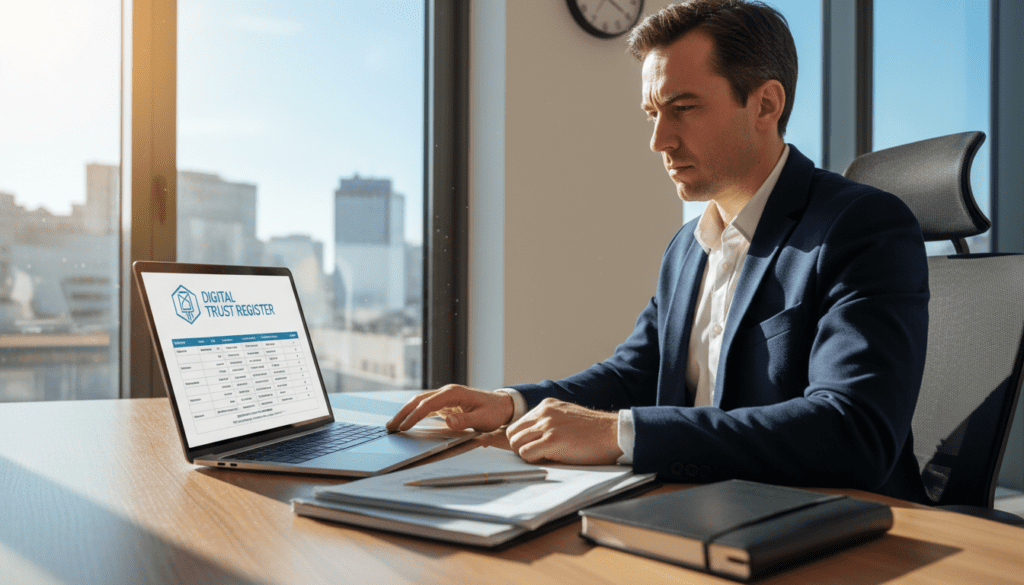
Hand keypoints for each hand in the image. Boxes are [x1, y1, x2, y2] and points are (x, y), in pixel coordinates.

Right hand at [386, 384, 513, 431]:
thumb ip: (465, 420)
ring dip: (406, 412)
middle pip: (419, 400)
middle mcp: (447, 392)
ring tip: (393, 425)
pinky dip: (415, 413)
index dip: (414, 416)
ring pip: (420, 402)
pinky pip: (426, 407)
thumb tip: (447, 421)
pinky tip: (407, 422)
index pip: (428, 404)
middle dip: (403, 413)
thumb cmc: (494, 412)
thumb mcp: (483, 419)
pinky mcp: (446, 403)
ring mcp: (445, 397)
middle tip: (390, 426)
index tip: (403, 427)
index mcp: (454, 394)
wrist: (503, 405)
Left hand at [506, 398, 622, 464]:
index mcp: (547, 405)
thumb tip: (530, 437)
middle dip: (520, 446)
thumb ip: (548, 421)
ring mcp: (547, 425)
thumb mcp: (566, 416)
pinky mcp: (552, 440)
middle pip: (512, 433)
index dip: (523, 439)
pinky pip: (526, 454)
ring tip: (545, 457)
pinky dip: (533, 460)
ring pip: (516, 443)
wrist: (613, 433)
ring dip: (526, 454)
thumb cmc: (594, 431)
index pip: (518, 423)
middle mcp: (544, 412)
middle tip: (536, 455)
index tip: (532, 446)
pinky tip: (549, 459)